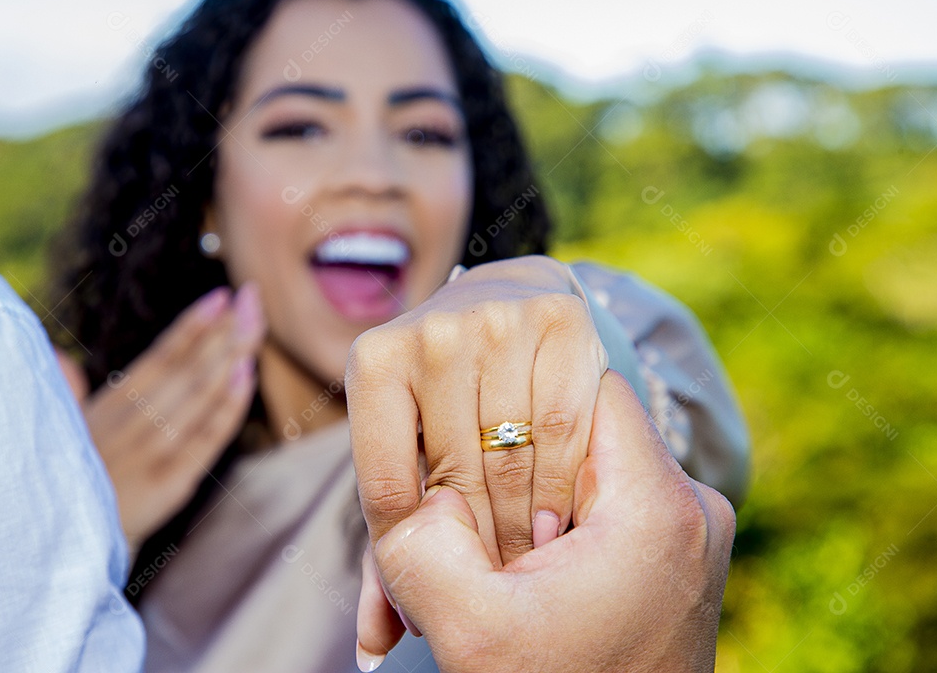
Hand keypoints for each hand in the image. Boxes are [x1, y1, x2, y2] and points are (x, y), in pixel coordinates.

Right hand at [56, 284, 264, 549]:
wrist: (54, 557)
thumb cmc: (64, 489)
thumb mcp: (57, 437)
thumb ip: (65, 393)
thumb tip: (59, 356)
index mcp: (107, 409)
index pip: (156, 358)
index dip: (190, 325)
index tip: (219, 295)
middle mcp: (129, 426)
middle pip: (185, 370)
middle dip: (223, 331)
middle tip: (253, 296)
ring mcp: (149, 456)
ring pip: (196, 398)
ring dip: (229, 359)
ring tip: (254, 325)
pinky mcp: (166, 487)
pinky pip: (202, 442)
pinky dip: (225, 409)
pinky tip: (246, 377)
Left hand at [347, 255, 607, 566]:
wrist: (503, 299)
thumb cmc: (442, 395)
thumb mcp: (402, 449)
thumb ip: (391, 536)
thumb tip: (372, 638)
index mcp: (375, 361)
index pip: (386, 486)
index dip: (410, 553)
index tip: (432, 593)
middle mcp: (432, 332)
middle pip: (453, 474)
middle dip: (471, 548)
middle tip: (487, 588)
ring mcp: (497, 321)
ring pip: (511, 458)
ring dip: (518, 529)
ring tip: (521, 567)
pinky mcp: (561, 321)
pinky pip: (564, 429)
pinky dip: (560, 487)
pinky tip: (554, 524)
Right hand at [356, 371, 736, 671]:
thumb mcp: (468, 632)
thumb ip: (419, 541)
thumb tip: (425, 493)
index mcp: (660, 505)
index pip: (578, 387)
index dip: (509, 411)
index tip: (464, 455)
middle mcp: (692, 509)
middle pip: (580, 438)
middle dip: (507, 474)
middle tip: (455, 523)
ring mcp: (690, 536)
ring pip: (586, 479)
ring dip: (525, 511)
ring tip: (481, 567)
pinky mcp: (676, 564)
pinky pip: (604, 517)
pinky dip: (553, 539)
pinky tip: (511, 580)